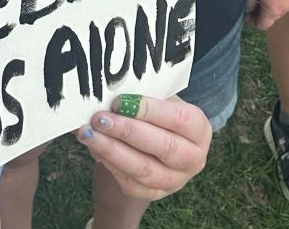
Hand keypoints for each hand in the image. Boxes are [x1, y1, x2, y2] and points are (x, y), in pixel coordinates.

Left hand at [76, 94, 210, 200]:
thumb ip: (143, 96)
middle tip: (100, 118)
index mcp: (199, 129)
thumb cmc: (156, 114)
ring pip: (144, 169)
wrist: (152, 146)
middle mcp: (193, 158)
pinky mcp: (155, 194)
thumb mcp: (159, 100)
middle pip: (164, 147)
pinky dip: (110, 164)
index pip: (180, 119)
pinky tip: (95, 147)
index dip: (150, 110)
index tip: (120, 101)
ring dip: (112, 150)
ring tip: (89, 134)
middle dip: (128, 131)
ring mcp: (175, 180)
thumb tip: (112, 93)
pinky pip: (130, 182)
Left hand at [244, 0, 288, 30]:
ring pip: (279, 6)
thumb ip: (249, 2)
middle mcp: (285, 9)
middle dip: (260, 12)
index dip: (252, 21)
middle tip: (251, 3)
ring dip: (270, 3)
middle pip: (271, 17)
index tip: (246, 14)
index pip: (262, 25)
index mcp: (273, 12)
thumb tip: (248, 9)